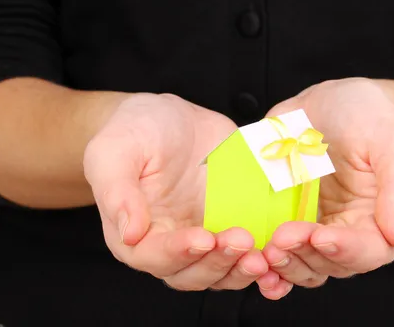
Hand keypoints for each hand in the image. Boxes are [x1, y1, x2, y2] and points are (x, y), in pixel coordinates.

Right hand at [84, 93, 272, 291]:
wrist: (171, 119)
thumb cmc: (135, 132)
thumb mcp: (115, 151)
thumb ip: (117, 191)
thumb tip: (130, 233)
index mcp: (136, 234)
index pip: (155, 257)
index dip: (179, 253)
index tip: (202, 238)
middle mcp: (170, 244)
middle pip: (193, 273)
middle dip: (218, 262)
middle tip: (241, 240)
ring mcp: (204, 237)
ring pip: (223, 271)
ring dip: (243, 269)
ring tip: (263, 254)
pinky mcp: (232, 225)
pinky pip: (248, 253)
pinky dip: (265, 261)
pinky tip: (279, 254)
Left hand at [258, 79, 393, 295]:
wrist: (330, 102)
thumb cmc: (371, 118)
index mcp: (381, 220)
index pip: (369, 250)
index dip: (344, 250)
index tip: (319, 235)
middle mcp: (348, 233)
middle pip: (329, 264)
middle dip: (305, 255)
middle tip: (281, 239)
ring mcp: (313, 229)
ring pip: (301, 265)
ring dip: (283, 265)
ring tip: (265, 250)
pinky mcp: (285, 221)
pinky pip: (276, 252)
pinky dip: (264, 264)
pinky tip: (251, 261)